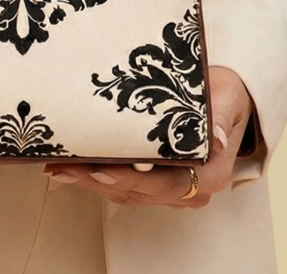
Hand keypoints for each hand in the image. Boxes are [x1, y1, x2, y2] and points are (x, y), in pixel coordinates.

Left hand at [43, 67, 252, 208]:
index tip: (99, 170)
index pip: (166, 184)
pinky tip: (74, 168)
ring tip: (58, 168)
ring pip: (128, 192)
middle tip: (61, 169)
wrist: (228, 100)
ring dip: (92, 182)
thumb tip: (216, 137)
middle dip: (97, 181)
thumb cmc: (226, 95)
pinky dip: (100, 177)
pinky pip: (127, 186)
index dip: (131, 179)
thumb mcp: (227, 97)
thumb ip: (219, 115)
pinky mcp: (160, 182)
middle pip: (139, 191)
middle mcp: (193, 189)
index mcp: (210, 173)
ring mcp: (175, 189)